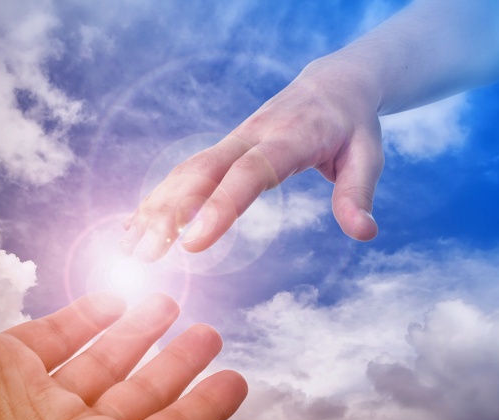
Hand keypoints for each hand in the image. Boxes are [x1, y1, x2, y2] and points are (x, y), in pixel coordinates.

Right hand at [122, 59, 384, 261]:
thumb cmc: (351, 126)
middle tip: (143, 255)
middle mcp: (250, 137)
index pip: (249, 174)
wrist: (332, 84)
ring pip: (185, 171)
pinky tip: (136, 224)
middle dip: (168, 212)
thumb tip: (364, 233)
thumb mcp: (368, 155)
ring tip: (130, 248)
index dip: (218, 208)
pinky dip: (160, 198)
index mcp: (288, 140)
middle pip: (201, 172)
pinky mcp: (223, 148)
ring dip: (155, 208)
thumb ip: (358, 193)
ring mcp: (232, 141)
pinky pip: (185, 171)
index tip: (191, 246)